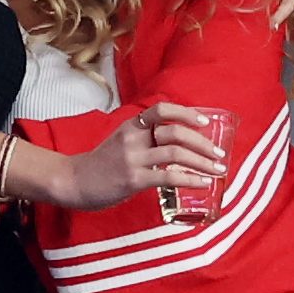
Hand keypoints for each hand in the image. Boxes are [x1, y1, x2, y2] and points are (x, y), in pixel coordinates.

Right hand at [62, 102, 226, 209]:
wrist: (74, 181)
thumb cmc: (101, 164)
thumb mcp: (121, 141)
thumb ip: (143, 138)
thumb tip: (176, 143)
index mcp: (131, 126)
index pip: (162, 109)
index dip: (186, 113)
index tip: (205, 123)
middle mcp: (133, 138)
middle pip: (176, 133)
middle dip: (203, 143)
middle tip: (219, 154)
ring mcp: (133, 159)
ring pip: (176, 154)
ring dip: (202, 162)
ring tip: (217, 170)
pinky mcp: (133, 180)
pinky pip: (168, 177)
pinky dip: (190, 179)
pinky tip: (202, 183)